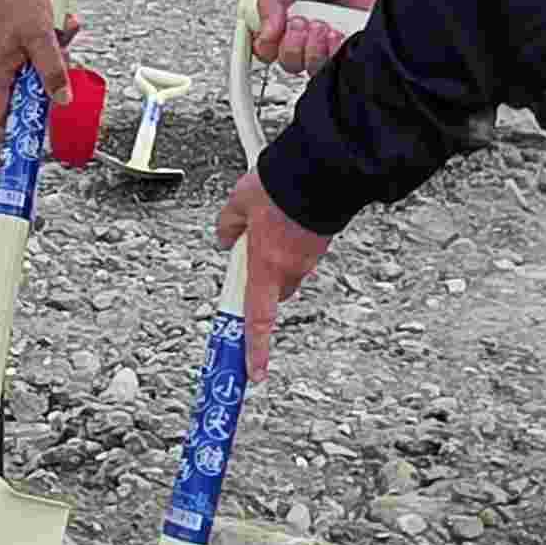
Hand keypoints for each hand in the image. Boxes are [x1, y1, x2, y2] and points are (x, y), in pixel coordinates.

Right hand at [0, 0, 70, 113]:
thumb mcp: (41, 35)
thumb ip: (52, 70)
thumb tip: (62, 99)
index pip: (2, 115)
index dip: (22, 119)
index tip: (43, 114)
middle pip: (19, 88)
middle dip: (44, 74)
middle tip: (60, 55)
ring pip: (22, 64)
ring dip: (44, 52)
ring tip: (56, 30)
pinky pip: (17, 47)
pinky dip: (34, 38)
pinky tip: (46, 20)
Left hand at [214, 170, 329, 379]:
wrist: (319, 171)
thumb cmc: (279, 188)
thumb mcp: (238, 203)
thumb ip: (228, 225)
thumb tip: (225, 237)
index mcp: (265, 267)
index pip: (256, 320)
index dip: (254, 351)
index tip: (254, 373)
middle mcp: (289, 269)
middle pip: (271, 293)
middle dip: (260, 282)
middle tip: (249, 257)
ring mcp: (308, 259)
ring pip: (286, 271)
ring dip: (275, 259)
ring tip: (268, 224)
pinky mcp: (319, 244)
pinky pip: (299, 254)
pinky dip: (289, 243)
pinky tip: (283, 219)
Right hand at [255, 0, 391, 70]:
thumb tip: (264, 33)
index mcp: (286, 16)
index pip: (265, 46)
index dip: (265, 44)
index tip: (271, 31)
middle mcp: (305, 34)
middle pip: (287, 62)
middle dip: (291, 44)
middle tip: (301, 21)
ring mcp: (328, 45)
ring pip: (309, 67)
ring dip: (313, 47)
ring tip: (323, 25)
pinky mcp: (349, 50)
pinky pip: (336, 66)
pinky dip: (334, 51)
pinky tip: (338, 32)